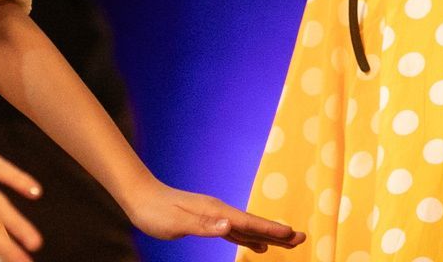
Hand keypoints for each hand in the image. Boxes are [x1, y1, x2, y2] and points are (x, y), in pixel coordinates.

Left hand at [121, 180, 305, 252]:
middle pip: (254, 224)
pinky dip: (249, 238)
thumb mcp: (178, 222)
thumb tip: (231, 225)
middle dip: (278, 232)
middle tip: (301, 239)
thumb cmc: (156, 212)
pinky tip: (256, 245)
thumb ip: (205, 225)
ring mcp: (216, 215)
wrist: (141, 196)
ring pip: (247, 228)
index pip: (249, 223)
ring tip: (287, 243)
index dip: (271, 230)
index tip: (292, 234)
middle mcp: (220, 212)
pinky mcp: (208, 221)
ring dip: (267, 236)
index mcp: (217, 212)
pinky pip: (235, 232)